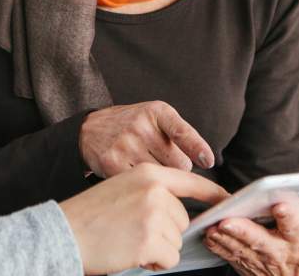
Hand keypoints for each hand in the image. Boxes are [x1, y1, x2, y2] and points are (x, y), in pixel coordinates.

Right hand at [60, 163, 229, 274]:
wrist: (63, 232)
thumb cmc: (90, 215)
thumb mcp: (121, 188)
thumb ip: (152, 192)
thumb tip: (180, 212)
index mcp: (148, 174)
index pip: (191, 182)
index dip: (213, 194)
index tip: (229, 201)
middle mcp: (155, 191)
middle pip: (182, 219)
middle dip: (164, 232)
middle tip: (134, 232)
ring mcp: (154, 215)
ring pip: (176, 241)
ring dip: (158, 248)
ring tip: (129, 241)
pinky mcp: (150, 240)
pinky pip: (169, 258)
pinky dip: (154, 262)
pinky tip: (132, 253)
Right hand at [80, 100, 213, 177]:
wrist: (90, 130)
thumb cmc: (131, 125)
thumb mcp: (156, 117)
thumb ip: (180, 133)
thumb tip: (206, 161)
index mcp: (156, 112)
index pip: (181, 131)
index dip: (196, 148)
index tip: (208, 161)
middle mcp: (140, 126)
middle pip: (178, 163)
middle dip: (176, 167)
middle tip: (161, 160)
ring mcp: (125, 145)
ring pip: (162, 177)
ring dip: (161, 178)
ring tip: (147, 166)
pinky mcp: (112, 163)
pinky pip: (141, 184)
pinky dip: (143, 186)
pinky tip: (135, 177)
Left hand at [201, 164, 298, 275]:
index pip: (294, 225)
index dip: (288, 216)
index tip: (280, 205)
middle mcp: (278, 250)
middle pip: (260, 240)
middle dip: (243, 231)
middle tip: (228, 220)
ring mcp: (259, 260)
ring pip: (239, 249)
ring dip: (225, 238)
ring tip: (214, 225)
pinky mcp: (242, 264)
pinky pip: (227, 256)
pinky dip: (217, 246)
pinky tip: (208, 234)